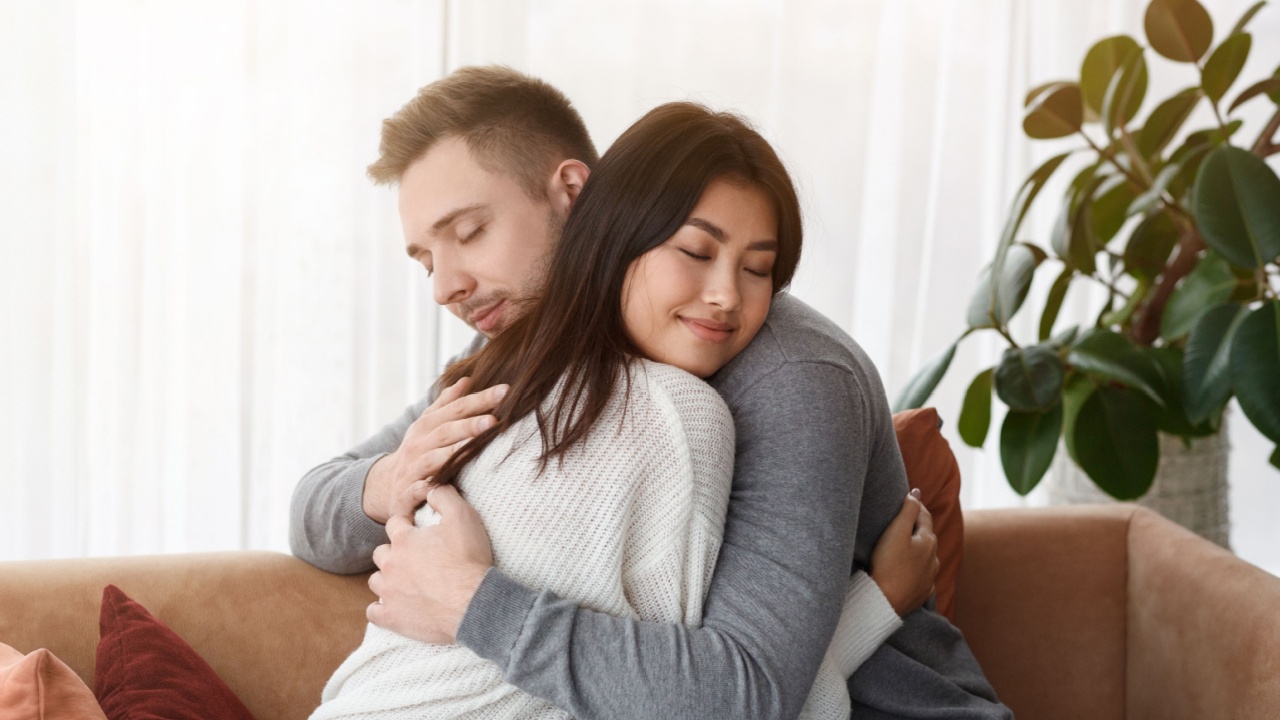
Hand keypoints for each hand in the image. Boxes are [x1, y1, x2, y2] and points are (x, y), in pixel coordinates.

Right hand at [362, 378, 507, 523]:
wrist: (385, 485)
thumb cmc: (416, 451)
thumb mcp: (427, 425)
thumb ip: (446, 403)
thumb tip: (466, 380)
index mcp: (426, 425)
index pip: (455, 408)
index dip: (478, 399)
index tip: (504, 391)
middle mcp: (418, 443)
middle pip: (446, 431)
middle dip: (470, 424)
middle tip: (494, 419)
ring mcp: (413, 467)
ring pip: (434, 457)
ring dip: (455, 450)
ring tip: (476, 445)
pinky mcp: (409, 492)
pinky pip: (421, 488)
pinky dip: (432, 485)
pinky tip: (448, 483)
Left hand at [366, 484, 493, 643]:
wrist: (473, 603)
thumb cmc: (469, 559)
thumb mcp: (463, 516)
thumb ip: (444, 496)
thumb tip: (431, 486)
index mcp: (404, 540)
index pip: (394, 524)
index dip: (406, 526)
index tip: (417, 532)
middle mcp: (390, 564)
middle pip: (381, 553)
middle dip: (394, 553)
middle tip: (415, 559)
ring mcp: (388, 593)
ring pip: (375, 581)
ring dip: (387, 579)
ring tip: (406, 582)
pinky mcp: (391, 618)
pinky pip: (374, 612)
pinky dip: (382, 608)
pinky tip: (396, 606)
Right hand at [869, 489, 938, 616]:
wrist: (885, 601)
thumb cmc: (888, 564)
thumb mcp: (896, 531)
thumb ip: (908, 510)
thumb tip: (916, 492)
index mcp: (928, 541)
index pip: (924, 516)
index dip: (916, 504)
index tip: (908, 496)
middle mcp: (933, 559)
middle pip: (927, 536)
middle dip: (917, 525)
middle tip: (905, 517)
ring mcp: (929, 577)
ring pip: (926, 557)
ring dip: (918, 548)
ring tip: (905, 544)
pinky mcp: (922, 592)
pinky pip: (922, 576)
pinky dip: (916, 569)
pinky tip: (909, 570)